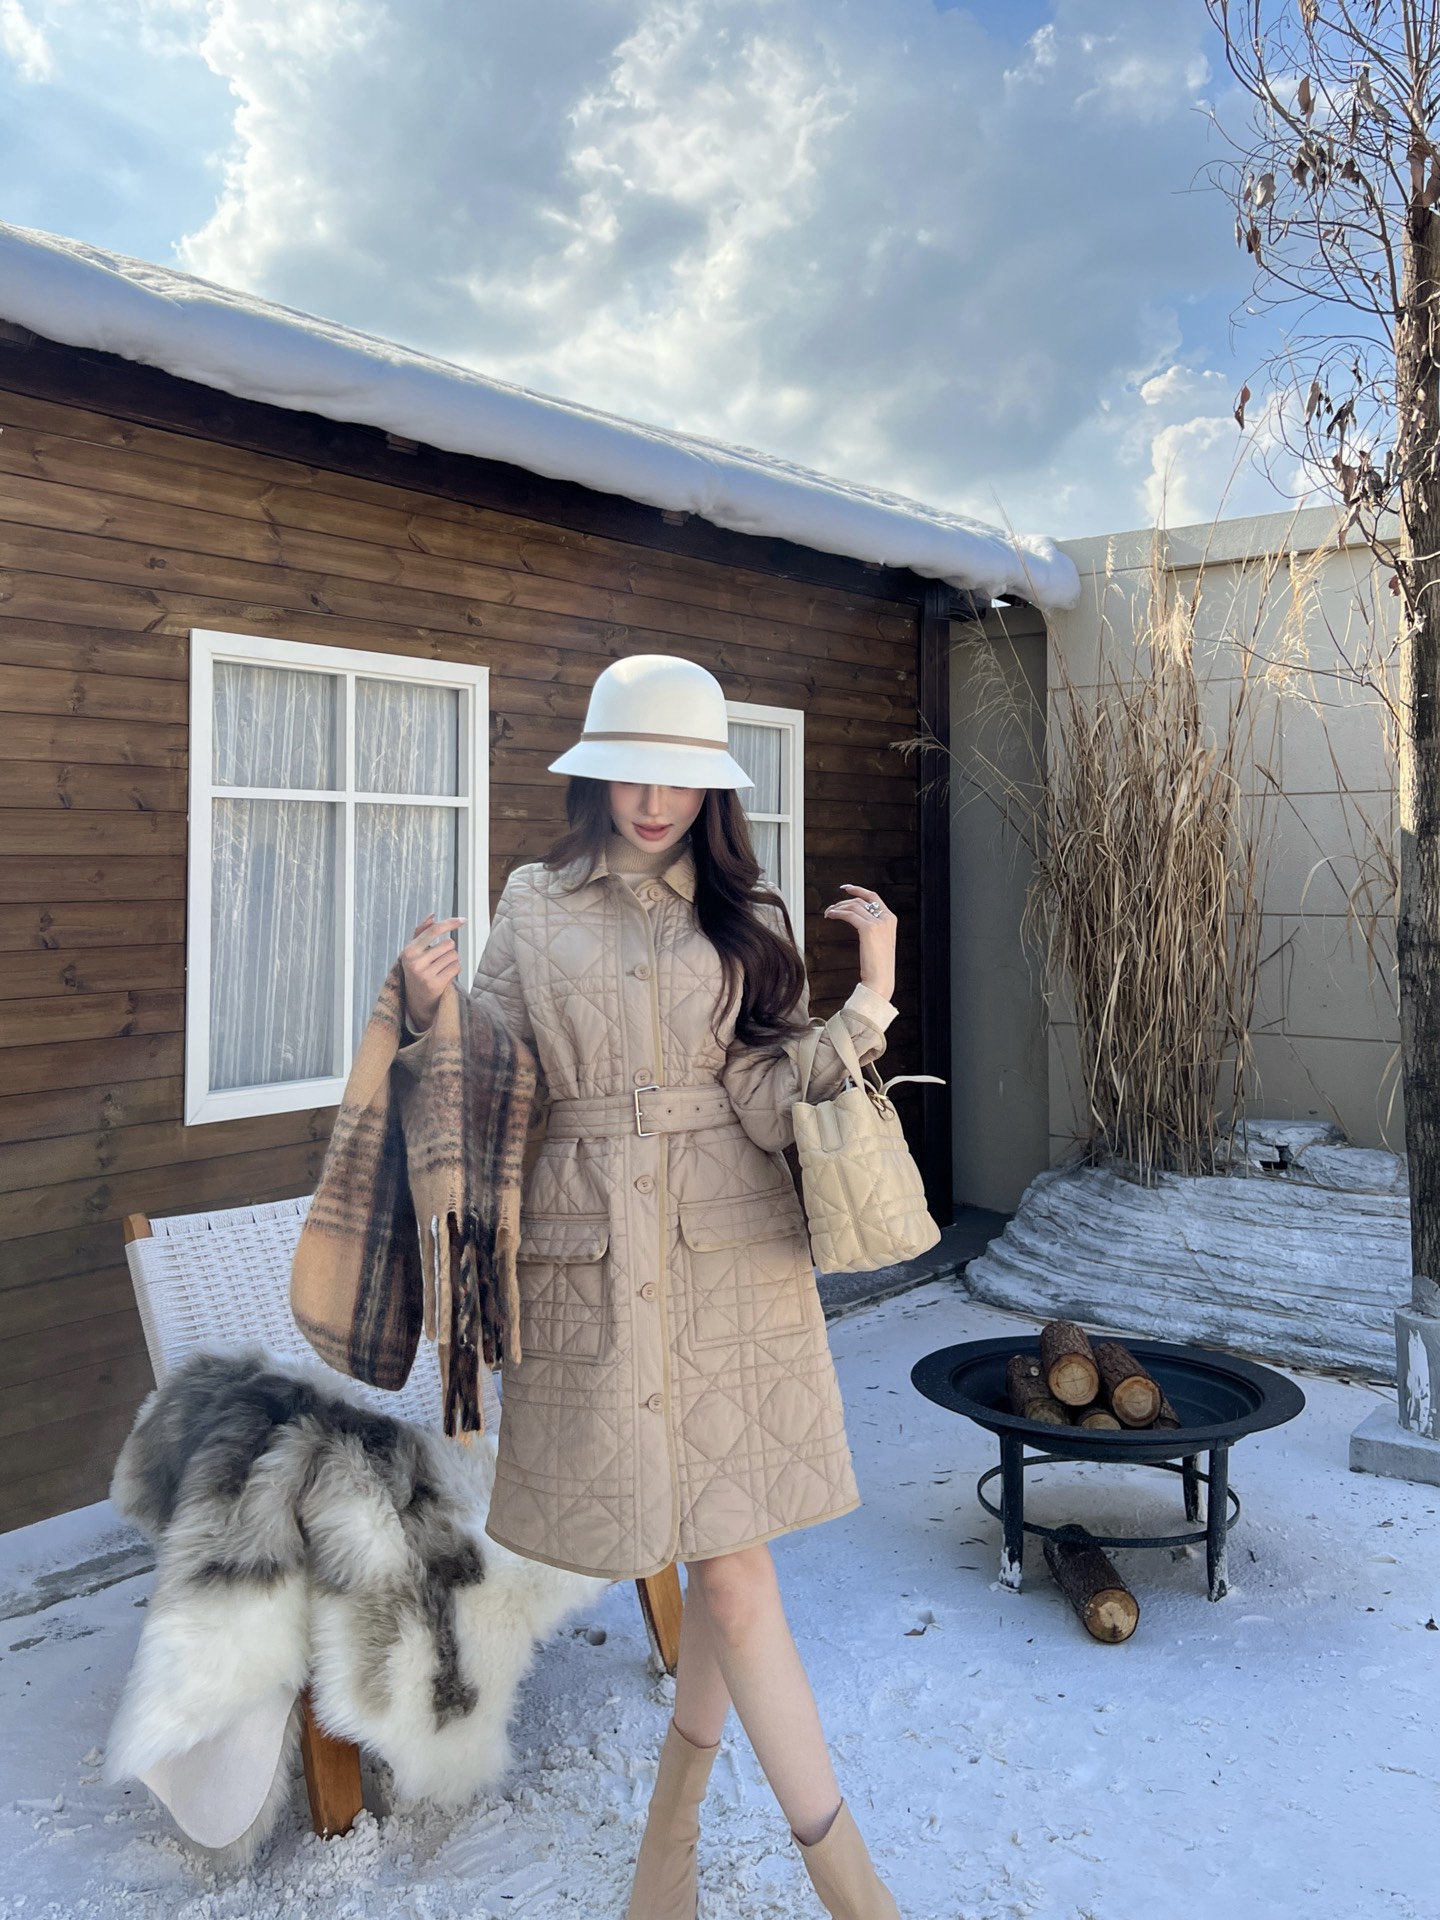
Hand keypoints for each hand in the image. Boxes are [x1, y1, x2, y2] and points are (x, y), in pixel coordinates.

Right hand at [399, 913, 465, 1034]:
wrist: (416, 999)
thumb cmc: (418, 970)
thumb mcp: (415, 951)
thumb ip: (422, 931)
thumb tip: (432, 915)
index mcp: (409, 951)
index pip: (433, 931)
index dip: (449, 923)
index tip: (463, 920)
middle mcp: (415, 962)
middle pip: (448, 944)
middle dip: (448, 950)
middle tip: (438, 960)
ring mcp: (424, 974)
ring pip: (454, 956)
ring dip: (451, 961)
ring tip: (440, 969)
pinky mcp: (435, 985)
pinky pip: (456, 968)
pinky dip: (454, 970)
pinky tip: (444, 976)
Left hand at [822, 884, 895, 1002]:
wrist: (880, 980)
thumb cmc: (879, 966)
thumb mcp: (880, 943)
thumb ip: (874, 929)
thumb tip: (859, 920)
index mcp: (891, 919)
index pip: (874, 897)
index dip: (859, 890)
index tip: (846, 888)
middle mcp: (887, 918)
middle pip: (861, 900)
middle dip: (844, 902)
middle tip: (832, 907)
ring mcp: (879, 922)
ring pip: (854, 906)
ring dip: (838, 907)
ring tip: (829, 913)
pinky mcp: (868, 928)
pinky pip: (849, 915)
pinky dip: (837, 913)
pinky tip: (831, 916)